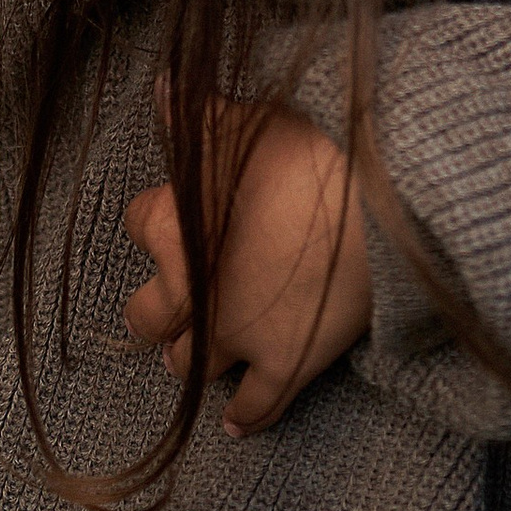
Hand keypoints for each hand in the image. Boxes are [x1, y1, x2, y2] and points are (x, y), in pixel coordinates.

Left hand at [122, 99, 372, 432]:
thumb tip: (160, 85)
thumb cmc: (307, 149)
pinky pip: (254, 405)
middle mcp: (191, 289)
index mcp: (174, 224)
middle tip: (175, 305)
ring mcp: (236, 333)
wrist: (371, 204)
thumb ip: (195, 112)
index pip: (138, 222)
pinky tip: (236, 424)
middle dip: (159, 312)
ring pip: (189, 365)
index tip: (173, 216)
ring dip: (193, 358)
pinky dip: (245, 416)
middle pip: (148, 317)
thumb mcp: (242, 119)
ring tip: (200, 355)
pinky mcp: (284, 363)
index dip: (156, 219)